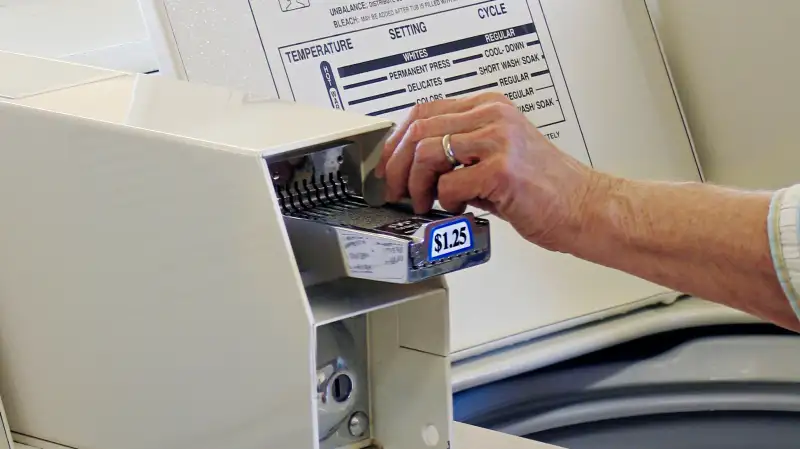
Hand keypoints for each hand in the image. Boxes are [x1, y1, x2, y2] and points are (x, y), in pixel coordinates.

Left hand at [374, 92, 599, 249]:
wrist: (584, 207)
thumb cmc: (545, 187)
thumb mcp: (498, 155)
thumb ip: (460, 153)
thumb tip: (414, 166)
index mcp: (491, 107)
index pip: (425, 110)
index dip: (398, 140)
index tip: (389, 164)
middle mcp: (493, 116)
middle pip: (420, 128)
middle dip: (398, 164)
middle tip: (396, 189)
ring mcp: (498, 140)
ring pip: (427, 152)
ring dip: (417, 185)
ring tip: (425, 202)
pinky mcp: (501, 169)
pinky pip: (448, 183)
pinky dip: (445, 201)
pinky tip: (460, 207)